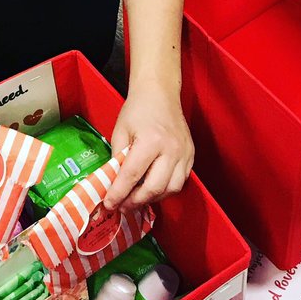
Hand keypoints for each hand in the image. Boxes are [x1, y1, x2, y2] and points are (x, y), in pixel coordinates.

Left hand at [104, 84, 193, 211]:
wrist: (160, 93)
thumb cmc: (138, 110)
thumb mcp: (120, 131)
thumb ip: (117, 158)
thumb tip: (112, 183)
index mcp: (151, 141)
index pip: (132, 175)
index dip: (119, 193)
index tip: (109, 204)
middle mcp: (171, 150)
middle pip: (154, 188)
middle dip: (135, 202)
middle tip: (122, 206)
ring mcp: (184, 154)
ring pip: (171, 189)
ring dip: (152, 198)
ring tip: (136, 199)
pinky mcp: (191, 155)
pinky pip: (180, 181)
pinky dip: (165, 189)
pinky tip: (152, 188)